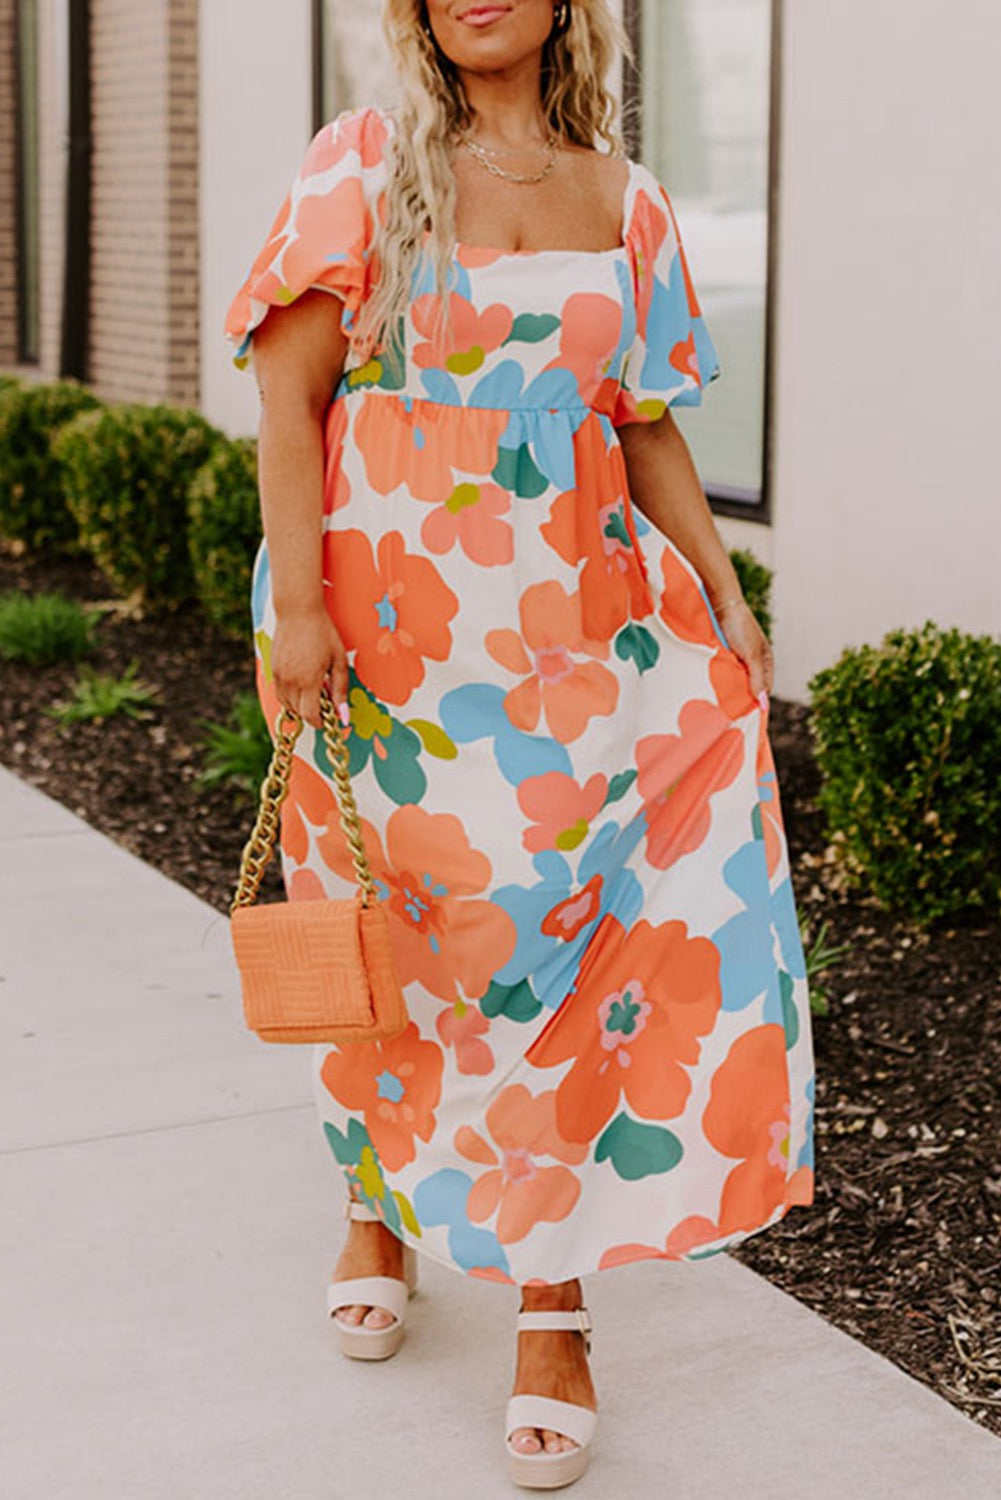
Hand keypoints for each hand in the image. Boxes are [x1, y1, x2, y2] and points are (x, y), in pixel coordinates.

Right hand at [270, 606, 348, 730]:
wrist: (297, 611)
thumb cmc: (322, 633)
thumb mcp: (338, 661)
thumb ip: (340, 690)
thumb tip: (343, 716)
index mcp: (309, 680)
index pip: (310, 715)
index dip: (320, 722)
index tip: (328, 719)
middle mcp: (290, 681)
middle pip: (298, 712)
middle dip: (312, 713)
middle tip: (325, 703)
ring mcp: (279, 675)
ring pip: (287, 704)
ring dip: (300, 705)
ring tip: (314, 691)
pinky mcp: (272, 669)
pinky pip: (280, 693)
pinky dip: (290, 696)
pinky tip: (302, 684)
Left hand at [715, 599, 772, 701]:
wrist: (721, 605)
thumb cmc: (739, 627)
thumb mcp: (750, 654)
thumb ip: (757, 677)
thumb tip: (763, 703)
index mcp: (766, 662)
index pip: (764, 690)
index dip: (755, 702)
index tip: (744, 715)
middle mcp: (754, 663)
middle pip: (750, 687)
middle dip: (742, 697)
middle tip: (730, 711)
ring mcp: (740, 660)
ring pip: (737, 682)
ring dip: (730, 690)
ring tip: (721, 701)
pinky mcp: (726, 657)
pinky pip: (726, 674)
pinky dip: (722, 681)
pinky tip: (714, 687)